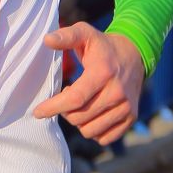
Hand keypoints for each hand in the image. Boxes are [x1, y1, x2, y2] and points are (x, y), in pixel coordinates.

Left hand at [33, 23, 144, 144]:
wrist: (134, 55)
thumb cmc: (102, 46)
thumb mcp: (84, 34)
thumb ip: (66, 36)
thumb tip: (47, 40)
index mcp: (102, 73)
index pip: (75, 99)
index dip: (54, 107)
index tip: (38, 112)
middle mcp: (117, 93)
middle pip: (79, 117)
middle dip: (64, 111)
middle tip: (66, 96)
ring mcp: (126, 108)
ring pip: (90, 131)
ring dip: (78, 121)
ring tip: (80, 103)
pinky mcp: (131, 118)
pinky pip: (104, 138)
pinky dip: (93, 130)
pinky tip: (91, 114)